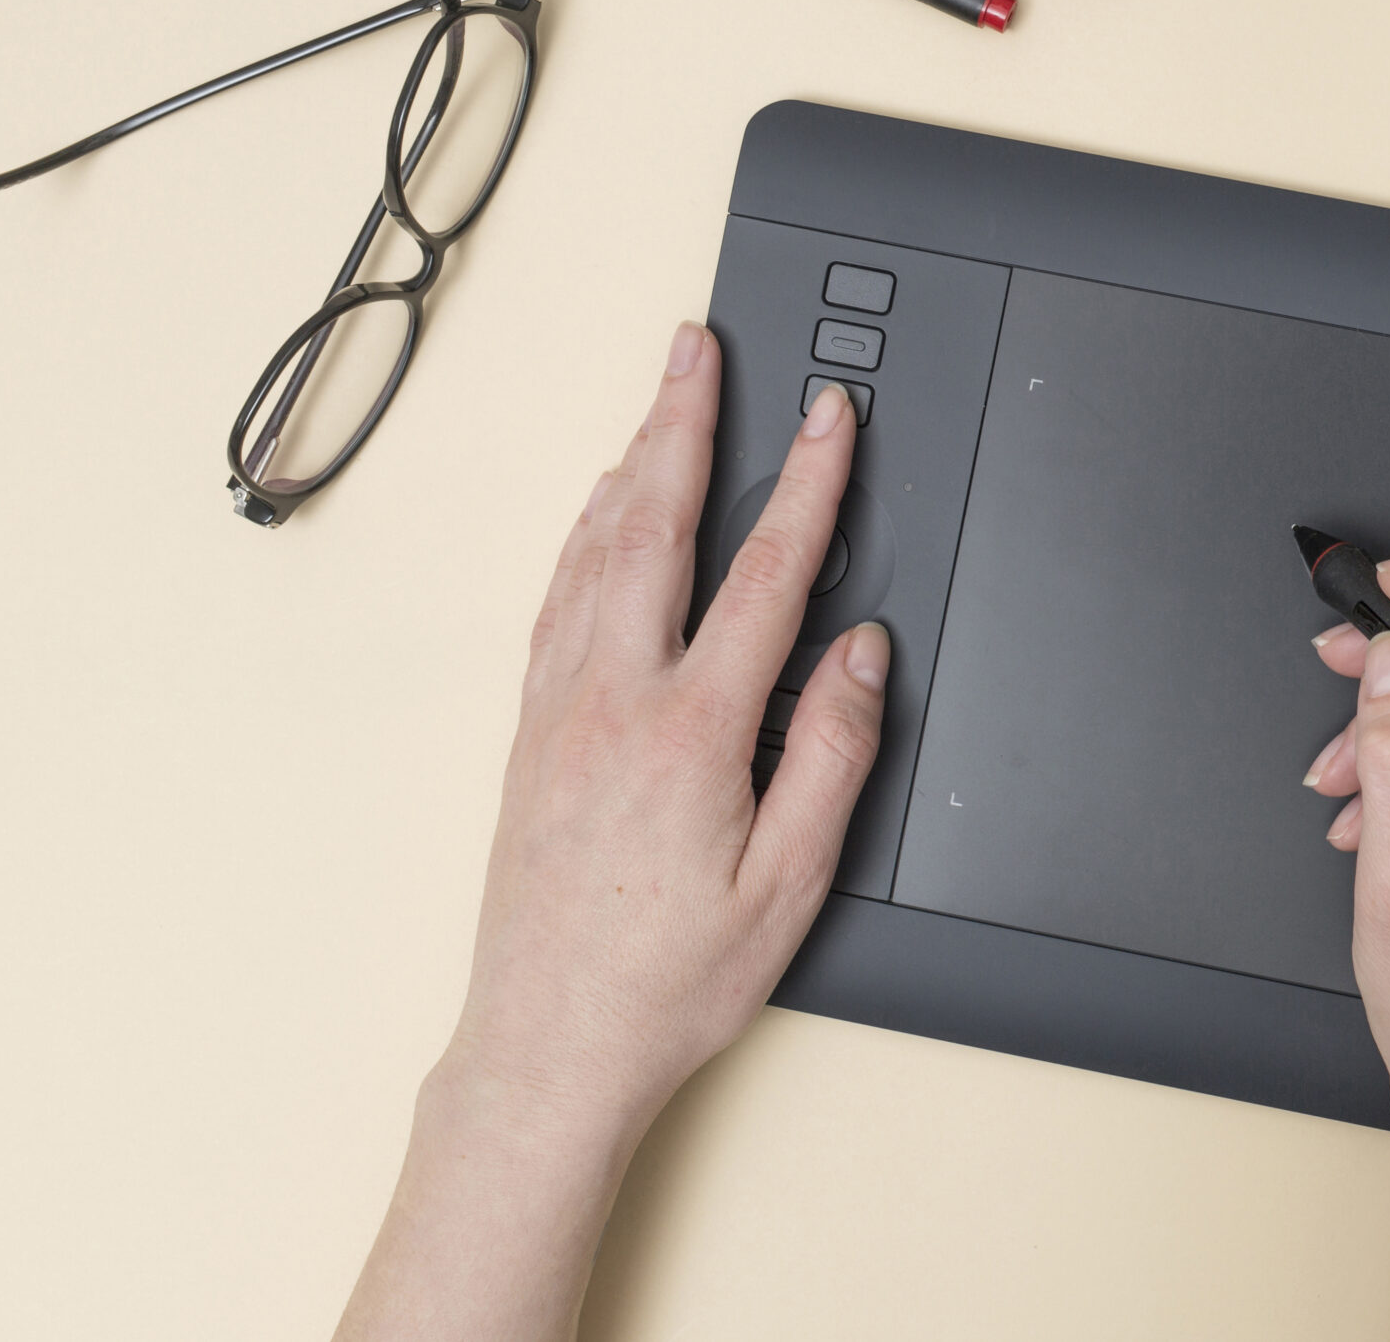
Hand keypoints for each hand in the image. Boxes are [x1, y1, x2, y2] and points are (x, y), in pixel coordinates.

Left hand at [450, 320, 886, 1128]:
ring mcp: (559, 709)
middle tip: (699, 346)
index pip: (765, 572)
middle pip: (654, 523)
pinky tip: (597, 515)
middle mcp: (612, 699)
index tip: (832, 416)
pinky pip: (556, 598)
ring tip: (659, 400)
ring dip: (631, 461)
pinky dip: (583, 533)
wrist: (548, 1044)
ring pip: (593, 550)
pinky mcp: (529, 732)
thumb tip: (861, 653)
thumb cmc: (670, 978)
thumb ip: (837, 750)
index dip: (809, 483)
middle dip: (684, 420)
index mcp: (691, 729)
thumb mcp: (792, 880)